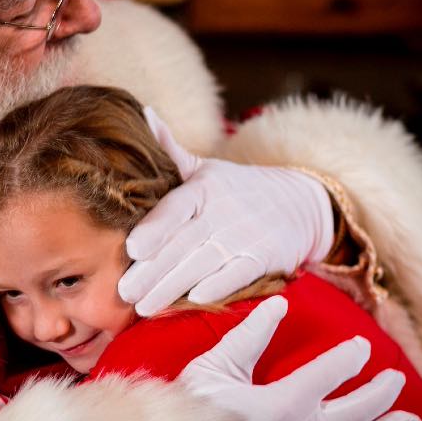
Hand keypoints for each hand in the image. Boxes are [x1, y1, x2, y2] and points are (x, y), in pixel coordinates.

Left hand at [119, 107, 334, 315]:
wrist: (297, 204)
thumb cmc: (236, 189)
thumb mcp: (206, 168)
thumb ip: (170, 149)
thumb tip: (144, 114)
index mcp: (204, 188)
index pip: (175, 208)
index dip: (155, 229)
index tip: (133, 248)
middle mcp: (223, 212)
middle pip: (182, 244)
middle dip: (152, 271)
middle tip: (124, 292)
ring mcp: (243, 237)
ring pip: (202, 265)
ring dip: (172, 288)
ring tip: (144, 307)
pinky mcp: (262, 259)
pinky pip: (235, 276)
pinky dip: (216, 289)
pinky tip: (193, 301)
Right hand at [178, 296, 420, 420]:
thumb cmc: (195, 418)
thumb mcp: (214, 368)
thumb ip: (249, 337)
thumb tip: (277, 305)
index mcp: (288, 402)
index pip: (333, 371)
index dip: (351, 356)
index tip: (362, 346)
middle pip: (358, 410)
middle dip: (381, 391)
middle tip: (398, 378)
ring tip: (410, 420)